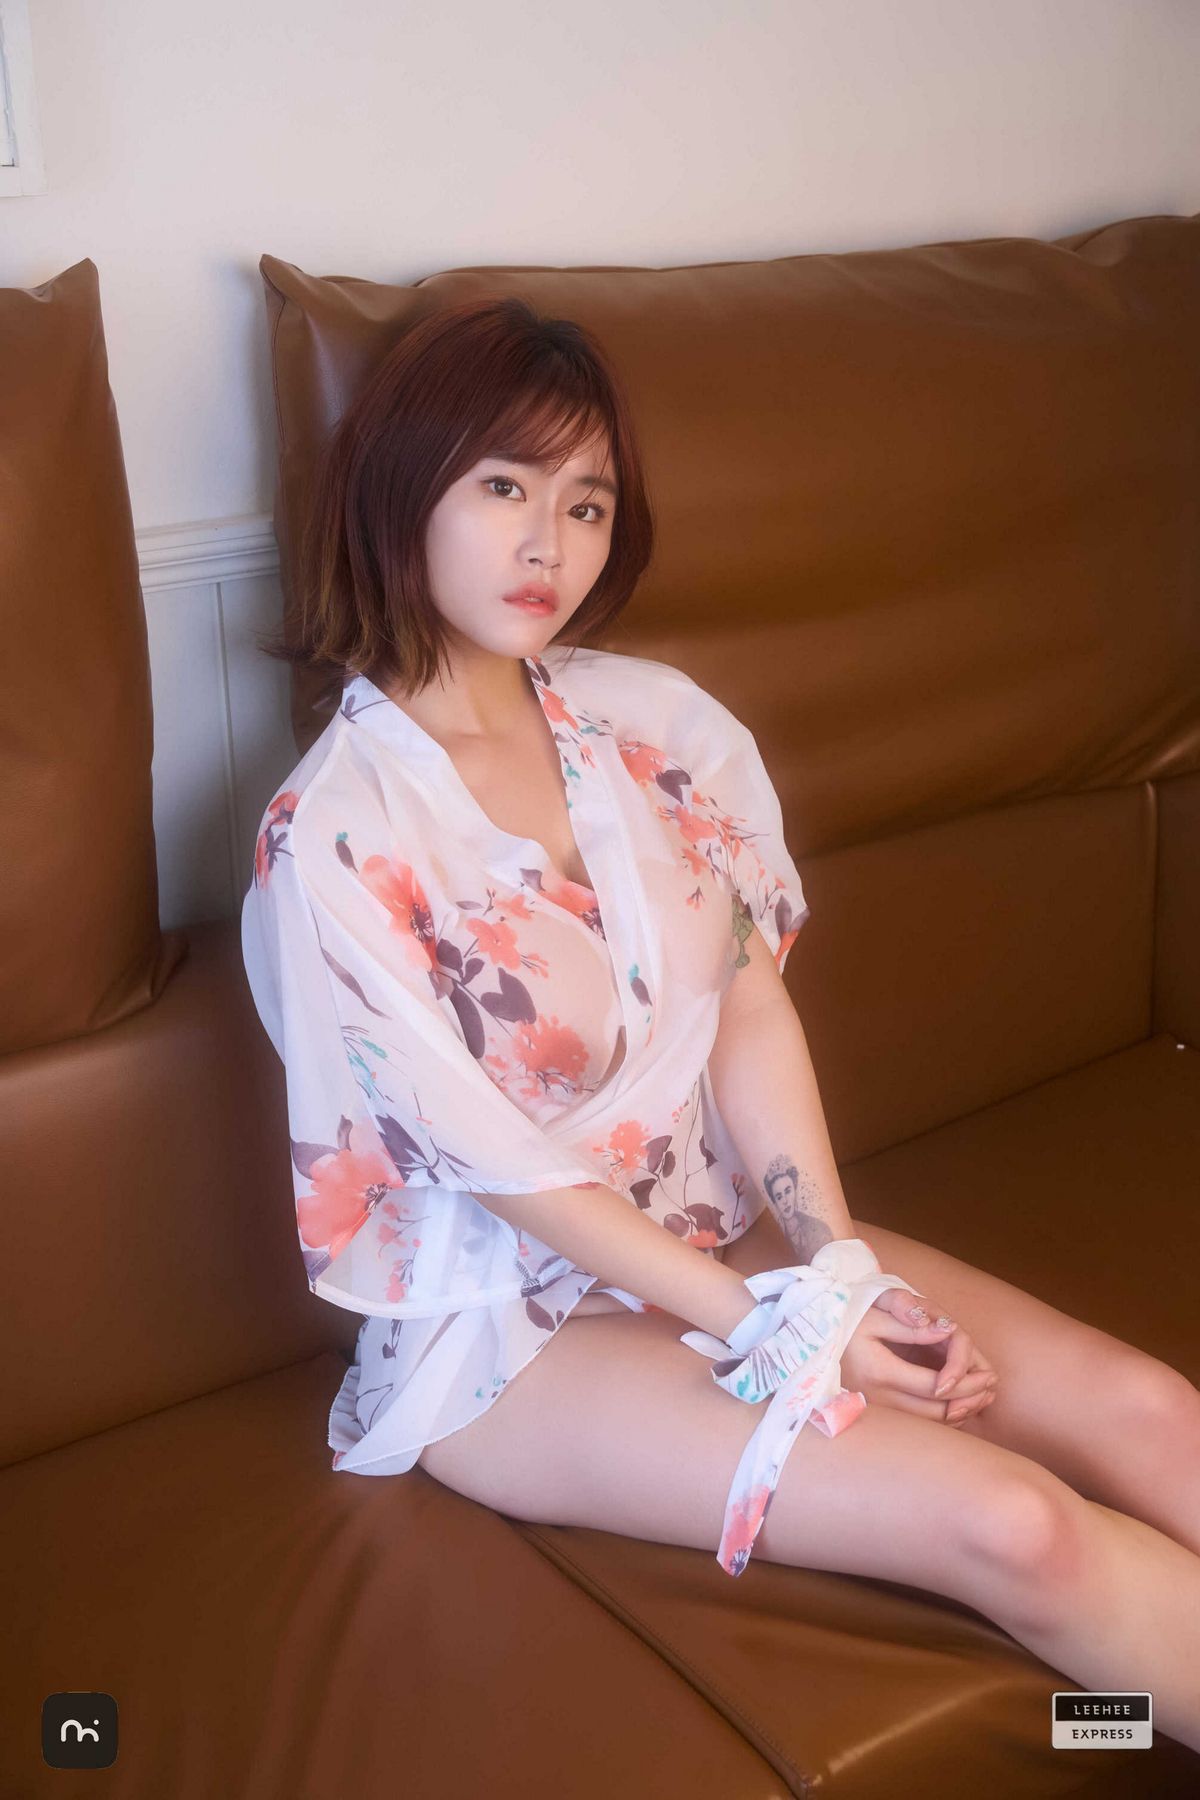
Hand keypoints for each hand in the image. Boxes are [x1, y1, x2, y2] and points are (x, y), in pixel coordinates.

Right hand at [840, 1287, 998, 1426]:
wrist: (809, 1342)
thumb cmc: (844, 1321)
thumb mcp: (874, 1315)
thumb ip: (910, 1324)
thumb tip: (947, 1330)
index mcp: (879, 1372)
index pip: (935, 1387)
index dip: (967, 1382)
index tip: (990, 1373)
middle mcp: (878, 1400)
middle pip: (937, 1413)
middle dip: (970, 1401)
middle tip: (992, 1388)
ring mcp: (877, 1412)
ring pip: (929, 1425)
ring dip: (960, 1412)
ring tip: (983, 1396)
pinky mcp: (878, 1417)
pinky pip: (918, 1426)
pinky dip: (943, 1418)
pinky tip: (958, 1404)